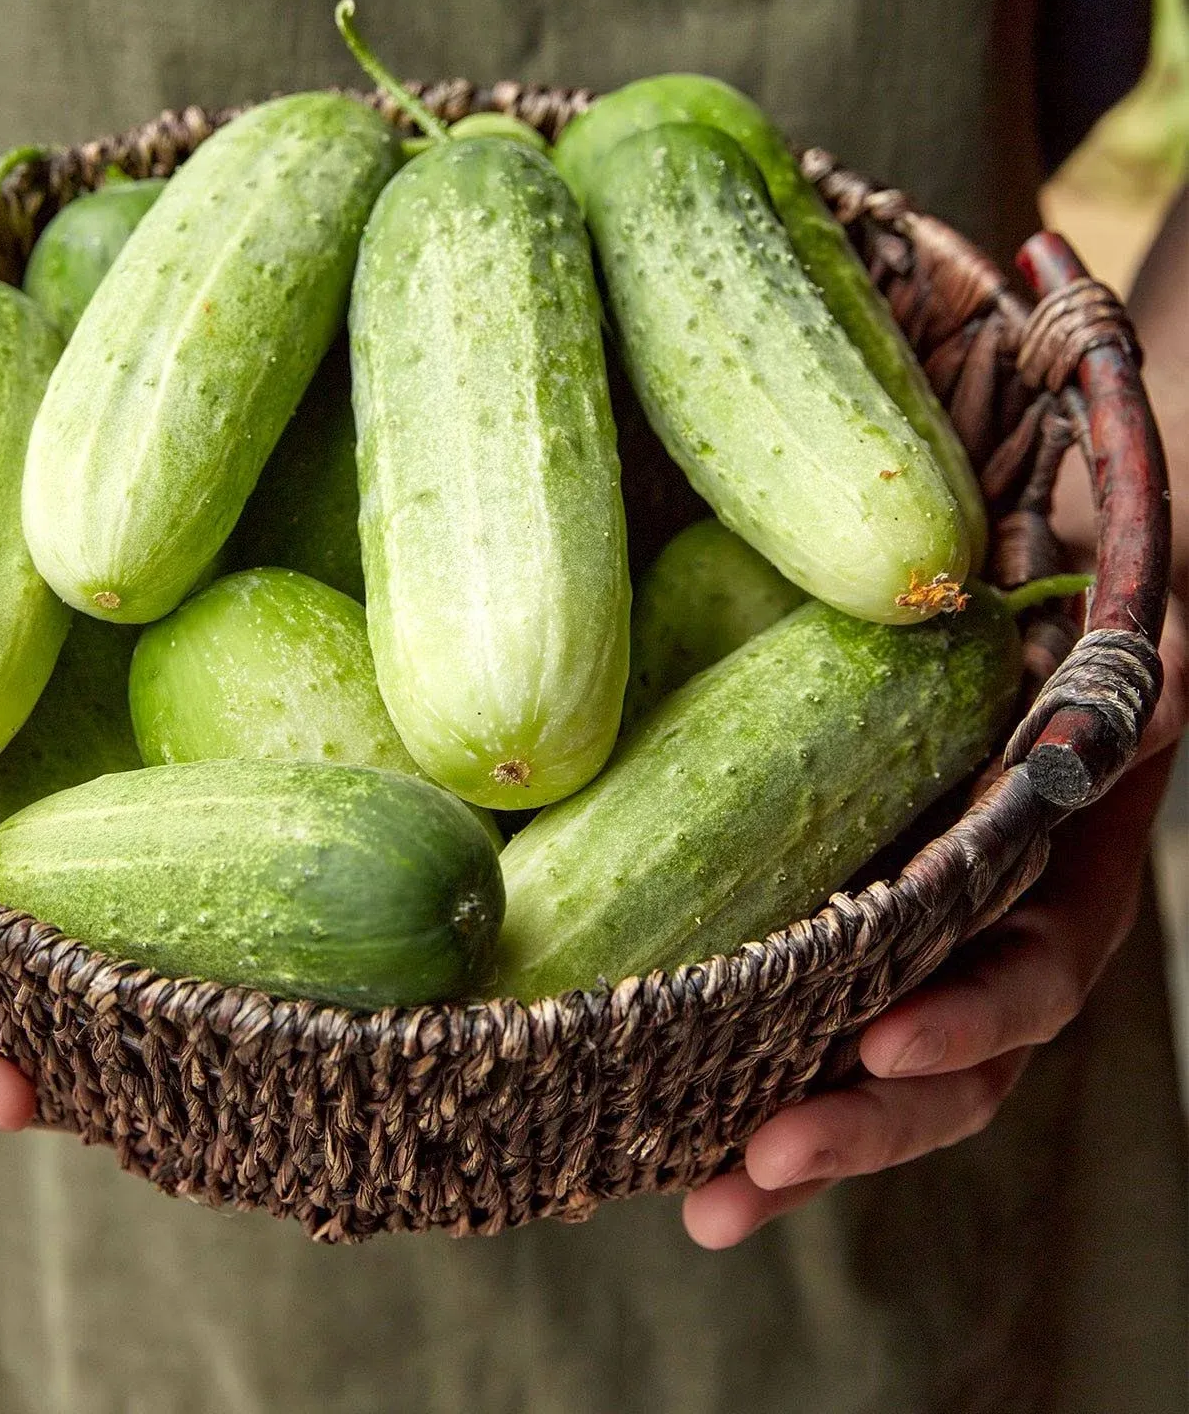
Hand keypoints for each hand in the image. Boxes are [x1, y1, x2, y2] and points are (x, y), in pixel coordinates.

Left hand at [681, 593, 1185, 1248]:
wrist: (999, 596)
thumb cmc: (1054, 615)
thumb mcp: (1108, 639)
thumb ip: (1134, 680)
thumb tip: (1156, 696)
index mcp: (1060, 886)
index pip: (1029, 975)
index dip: (968, 1020)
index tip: (887, 1043)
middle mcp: (985, 939)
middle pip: (943, 1070)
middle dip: (861, 1125)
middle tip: (766, 1162)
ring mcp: (907, 947)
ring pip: (861, 1070)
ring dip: (793, 1146)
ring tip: (712, 1206)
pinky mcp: (828, 930)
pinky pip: (792, 1016)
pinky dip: (737, 1078)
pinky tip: (663, 1133)